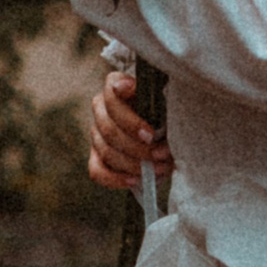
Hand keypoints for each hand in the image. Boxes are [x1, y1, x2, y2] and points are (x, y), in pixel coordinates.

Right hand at [88, 71, 174, 191]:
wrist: (167, 127)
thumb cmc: (169, 110)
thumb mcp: (170, 104)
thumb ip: (163, 110)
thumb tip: (155, 135)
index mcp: (116, 86)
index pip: (112, 92)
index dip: (129, 116)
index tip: (151, 133)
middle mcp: (101, 107)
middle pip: (109, 128)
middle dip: (137, 147)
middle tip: (160, 155)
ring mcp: (96, 132)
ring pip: (106, 151)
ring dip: (134, 164)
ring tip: (159, 169)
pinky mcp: (96, 156)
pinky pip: (97, 171)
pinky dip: (116, 179)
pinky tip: (136, 180)